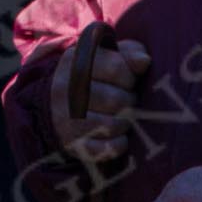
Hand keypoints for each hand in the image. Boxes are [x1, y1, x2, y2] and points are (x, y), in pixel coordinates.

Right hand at [50, 38, 150, 161]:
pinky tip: (120, 138)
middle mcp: (66, 88)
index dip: (130, 76)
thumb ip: (129, 53)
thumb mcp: (107, 57)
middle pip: (115, 99)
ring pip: (111, 125)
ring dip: (125, 123)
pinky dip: (118, 145)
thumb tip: (144, 61)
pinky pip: (104, 148)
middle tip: (128, 101)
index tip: (128, 80)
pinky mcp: (71, 143)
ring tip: (124, 118)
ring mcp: (65, 117)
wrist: (56, 105)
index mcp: (76, 61)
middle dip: (129, 102)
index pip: (116, 68)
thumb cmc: (94, 77)